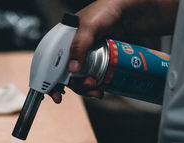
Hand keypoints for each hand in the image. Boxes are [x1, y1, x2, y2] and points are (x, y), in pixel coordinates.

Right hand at [50, 0, 178, 102]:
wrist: (134, 11)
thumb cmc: (109, 9)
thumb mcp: (90, 25)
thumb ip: (80, 45)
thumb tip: (73, 69)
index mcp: (63, 39)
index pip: (50, 62)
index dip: (49, 79)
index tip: (54, 93)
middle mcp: (72, 50)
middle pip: (65, 75)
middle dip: (74, 85)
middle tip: (88, 84)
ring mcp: (86, 57)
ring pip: (79, 79)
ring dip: (86, 88)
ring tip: (97, 89)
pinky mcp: (99, 62)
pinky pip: (93, 78)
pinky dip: (95, 86)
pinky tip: (101, 89)